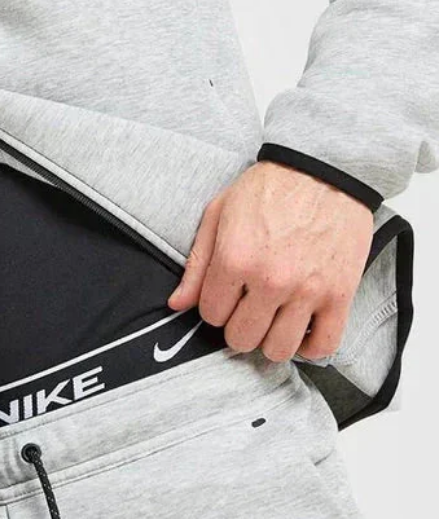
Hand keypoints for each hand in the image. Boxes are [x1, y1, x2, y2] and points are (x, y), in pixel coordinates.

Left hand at [166, 159, 374, 362]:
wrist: (324, 169)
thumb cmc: (270, 187)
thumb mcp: (220, 213)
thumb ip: (198, 263)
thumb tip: (177, 304)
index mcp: (235, 258)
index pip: (211, 314)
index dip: (215, 307)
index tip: (225, 295)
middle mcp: (270, 280)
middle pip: (241, 337)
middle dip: (238, 326)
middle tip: (247, 309)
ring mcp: (307, 290)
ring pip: (278, 349)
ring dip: (270, 340)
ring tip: (272, 321)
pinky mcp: (340, 295)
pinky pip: (324, 346)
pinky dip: (309, 347)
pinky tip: (300, 330)